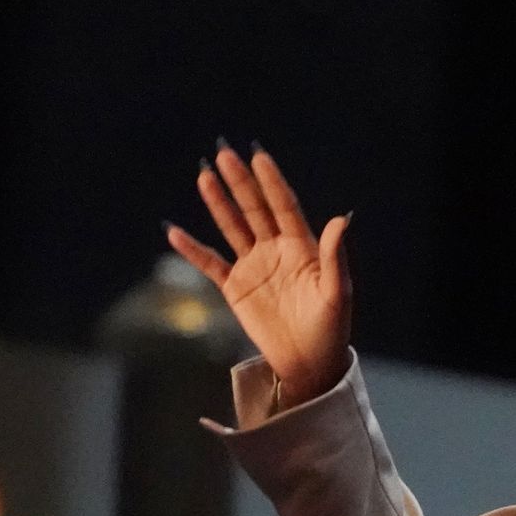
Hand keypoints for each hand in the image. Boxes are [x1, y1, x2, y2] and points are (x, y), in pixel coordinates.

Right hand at [167, 141, 350, 407]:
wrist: (309, 362)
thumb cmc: (330, 328)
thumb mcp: (336, 292)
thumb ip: (335, 256)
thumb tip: (341, 219)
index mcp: (303, 248)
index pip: (284, 207)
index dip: (272, 183)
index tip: (259, 156)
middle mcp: (276, 251)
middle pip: (255, 210)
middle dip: (240, 183)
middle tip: (225, 153)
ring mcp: (254, 267)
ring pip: (232, 228)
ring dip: (218, 203)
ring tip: (204, 175)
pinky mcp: (236, 287)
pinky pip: (210, 264)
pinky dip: (192, 250)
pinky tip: (174, 232)